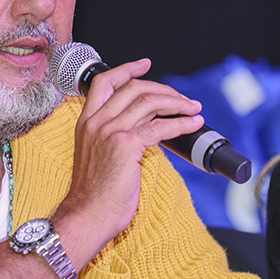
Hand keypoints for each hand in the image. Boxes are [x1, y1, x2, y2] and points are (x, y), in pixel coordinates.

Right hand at [56, 58, 203, 253]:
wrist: (88, 214)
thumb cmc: (95, 193)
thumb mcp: (97, 155)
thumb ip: (112, 135)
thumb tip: (144, 125)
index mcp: (86, 122)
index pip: (105, 82)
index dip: (127, 69)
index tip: (145, 64)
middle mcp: (96, 122)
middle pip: (133, 88)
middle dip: (163, 89)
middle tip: (182, 98)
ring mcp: (110, 131)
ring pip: (149, 102)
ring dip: (177, 103)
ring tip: (193, 108)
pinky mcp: (126, 145)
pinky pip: (160, 126)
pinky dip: (181, 123)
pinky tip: (193, 123)